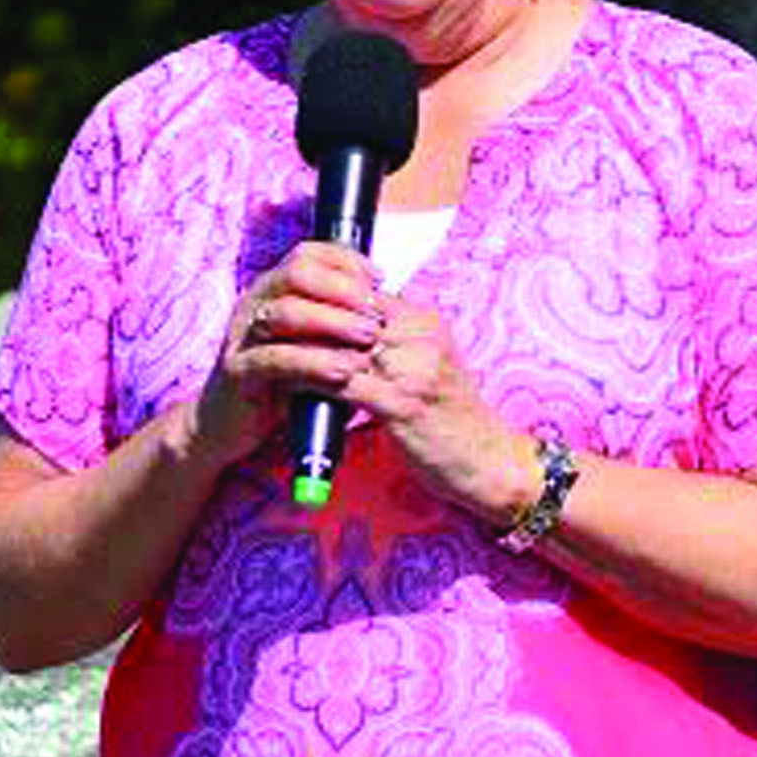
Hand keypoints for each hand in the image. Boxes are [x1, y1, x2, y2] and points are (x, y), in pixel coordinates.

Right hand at [192, 240, 380, 472]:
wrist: (230, 426)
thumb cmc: (282, 382)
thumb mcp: (314, 346)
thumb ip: (340, 325)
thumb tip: (388, 309)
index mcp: (272, 289)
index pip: (308, 254)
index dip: (347, 261)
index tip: (379, 280)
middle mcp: (254, 303)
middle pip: (298, 273)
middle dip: (344, 289)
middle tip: (377, 314)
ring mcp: (242, 335)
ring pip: (287, 312)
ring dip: (335, 322)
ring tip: (369, 338)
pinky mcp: (238, 371)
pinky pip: (275, 359)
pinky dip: (315, 362)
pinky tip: (345, 371)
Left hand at [202, 251, 529, 524]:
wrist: (491, 462)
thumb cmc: (455, 419)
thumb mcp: (430, 367)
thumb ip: (396, 344)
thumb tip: (351, 329)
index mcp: (427, 323)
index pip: (365, 294)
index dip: (325, 298)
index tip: (288, 302)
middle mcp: (423, 338)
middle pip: (351, 314)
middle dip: (307, 317)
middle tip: (266, 321)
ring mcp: (414, 370)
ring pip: (343, 345)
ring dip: (303, 347)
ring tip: (268, 349)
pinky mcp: (404, 404)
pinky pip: (346, 384)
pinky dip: (314, 381)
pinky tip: (288, 386)